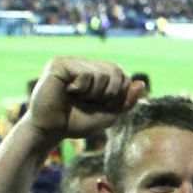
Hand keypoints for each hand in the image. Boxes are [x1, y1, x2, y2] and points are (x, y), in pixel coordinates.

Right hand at [22, 59, 143, 140]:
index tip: (101, 104)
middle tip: (89, 101)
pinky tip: (67, 91)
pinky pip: (86, 73)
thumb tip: (141, 83)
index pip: (123, 75)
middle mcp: (84, 63)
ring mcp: (72, 62)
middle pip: (116, 71)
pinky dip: (81, 88)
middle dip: (109, 93)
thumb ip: (126, 100)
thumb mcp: (109, 114)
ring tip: (77, 96)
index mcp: (96, 73)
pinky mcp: (59, 63)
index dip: (119, 94)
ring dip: (93, 93)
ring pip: (102, 73)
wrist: (51, 130)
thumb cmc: (77, 122)